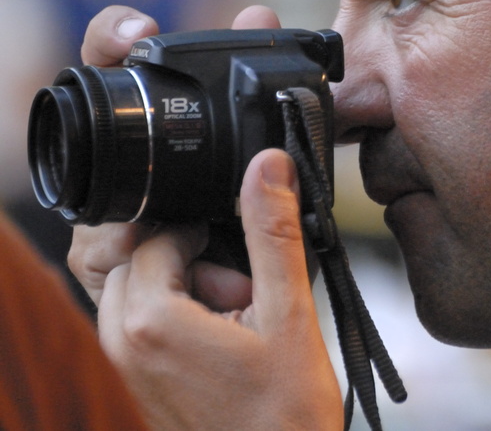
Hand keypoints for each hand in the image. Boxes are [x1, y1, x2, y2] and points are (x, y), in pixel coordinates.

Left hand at [69, 5, 342, 428]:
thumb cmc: (285, 411)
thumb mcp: (288, 311)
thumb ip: (273, 231)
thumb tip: (267, 164)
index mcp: (149, 320)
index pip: (161, 232)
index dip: (210, 234)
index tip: (246, 262)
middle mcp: (121, 342)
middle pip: (146, 255)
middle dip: (198, 260)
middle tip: (247, 293)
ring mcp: (125, 364)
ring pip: (144, 284)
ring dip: (191, 285)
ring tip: (240, 316)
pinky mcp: (136, 378)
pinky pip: (143, 318)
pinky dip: (183, 312)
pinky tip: (229, 336)